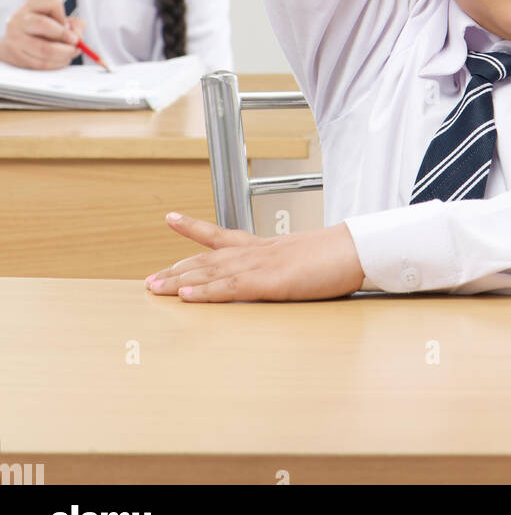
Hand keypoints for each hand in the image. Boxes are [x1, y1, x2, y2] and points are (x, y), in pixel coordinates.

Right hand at [0, 0, 85, 68]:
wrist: (13, 43)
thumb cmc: (40, 30)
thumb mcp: (56, 20)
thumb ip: (74, 24)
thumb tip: (78, 36)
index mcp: (31, 6)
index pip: (54, 4)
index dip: (65, 17)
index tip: (69, 26)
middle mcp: (19, 20)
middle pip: (44, 24)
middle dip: (65, 35)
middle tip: (75, 43)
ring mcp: (15, 39)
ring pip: (44, 49)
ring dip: (64, 54)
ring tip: (71, 52)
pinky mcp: (16, 57)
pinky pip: (41, 63)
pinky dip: (57, 63)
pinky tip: (62, 60)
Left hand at [145, 213, 364, 301]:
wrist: (357, 249)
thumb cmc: (340, 257)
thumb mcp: (308, 261)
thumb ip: (291, 267)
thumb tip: (287, 275)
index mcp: (266, 246)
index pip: (223, 235)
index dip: (194, 229)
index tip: (172, 218)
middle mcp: (257, 252)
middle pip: (207, 259)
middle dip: (176, 269)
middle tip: (150, 279)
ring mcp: (261, 265)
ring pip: (210, 272)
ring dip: (179, 281)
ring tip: (154, 288)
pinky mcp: (268, 282)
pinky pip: (229, 288)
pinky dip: (204, 292)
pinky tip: (185, 295)